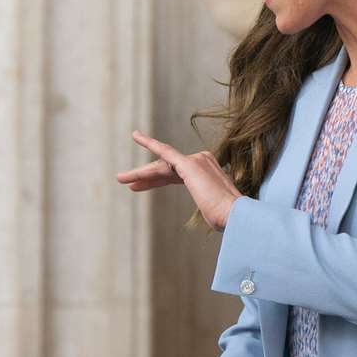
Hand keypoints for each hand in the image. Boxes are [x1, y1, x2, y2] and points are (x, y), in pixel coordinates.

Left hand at [116, 131, 241, 230]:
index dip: (156, 180)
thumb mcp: (217, 213)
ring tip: (121, 178)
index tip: (139, 185)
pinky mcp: (189, 164)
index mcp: (207, 173)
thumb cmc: (229, 219)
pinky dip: (149, 143)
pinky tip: (137, 136)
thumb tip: (218, 218)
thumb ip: (214, 208)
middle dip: (146, 177)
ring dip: (139, 173)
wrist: (235, 215)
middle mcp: (202, 161)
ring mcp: (196, 160)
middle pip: (166, 168)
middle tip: (127, 182)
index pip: (176, 174)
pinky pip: (164, 151)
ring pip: (161, 166)